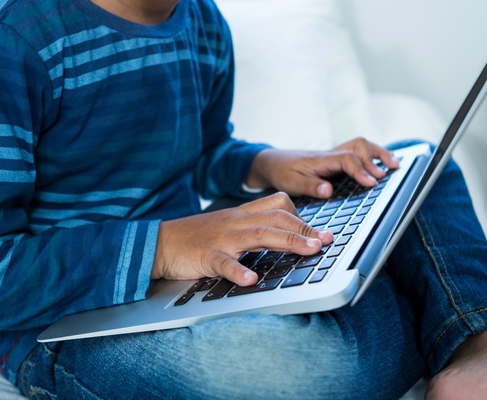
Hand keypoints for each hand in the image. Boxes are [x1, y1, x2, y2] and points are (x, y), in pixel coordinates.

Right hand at [152, 192, 332, 285]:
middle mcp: (235, 222)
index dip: (302, 217)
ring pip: (258, 235)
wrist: (159, 243)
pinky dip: (238, 271)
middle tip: (327, 241)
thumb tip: (285, 235)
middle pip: (276, 218)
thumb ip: (253, 228)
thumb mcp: (228, 227)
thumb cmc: (195, 238)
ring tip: (309, 251)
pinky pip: (224, 263)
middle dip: (304, 229)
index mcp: (241, 215)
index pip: (278, 205)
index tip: (321, 232)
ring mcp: (221, 238)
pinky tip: (251, 281)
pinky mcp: (206, 256)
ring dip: (288, 241)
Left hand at [245, 137, 398, 198]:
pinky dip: (372, 154)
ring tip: (394, 165)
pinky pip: (357, 151)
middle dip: (375, 157)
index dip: (360, 170)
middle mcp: (330, 154)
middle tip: (388, 173)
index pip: (346, 159)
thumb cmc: (282, 173)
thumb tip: (329, 190)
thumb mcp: (291, 183)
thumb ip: (311, 186)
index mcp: (321, 160)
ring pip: (360, 145)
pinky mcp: (336, 157)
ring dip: (378, 152)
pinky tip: (383, 163)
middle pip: (357, 146)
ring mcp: (334, 154)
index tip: (371, 183)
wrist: (273, 162)